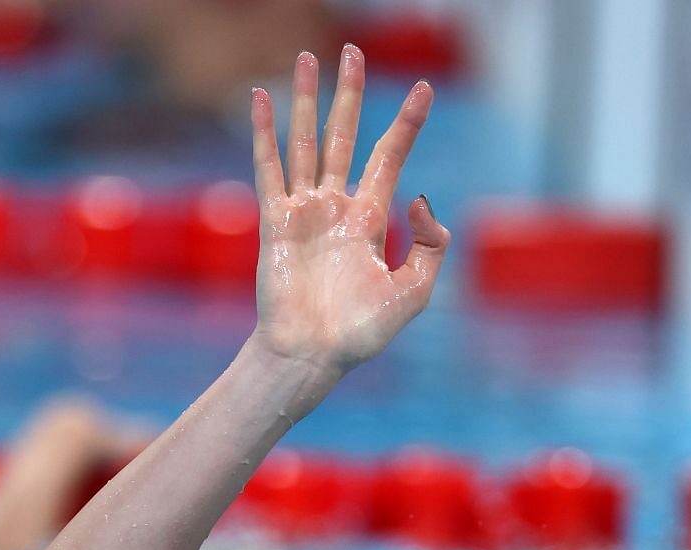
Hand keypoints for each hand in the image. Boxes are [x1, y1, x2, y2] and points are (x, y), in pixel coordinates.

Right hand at [246, 46, 450, 376]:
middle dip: (349, 95)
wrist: (312, 356)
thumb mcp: (414, 292)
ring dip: (307, 100)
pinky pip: (270, 167)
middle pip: (344, 136)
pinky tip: (261, 97)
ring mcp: (303, 211)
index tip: (424, 89)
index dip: (407, 123)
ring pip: (305, 142)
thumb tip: (419, 197)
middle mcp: (335, 207)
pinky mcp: (275, 220)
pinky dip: (264, 132)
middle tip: (353, 51)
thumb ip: (429, 246)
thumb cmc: (360, 333)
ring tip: (309, 58)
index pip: (389, 157)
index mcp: (369, 221)